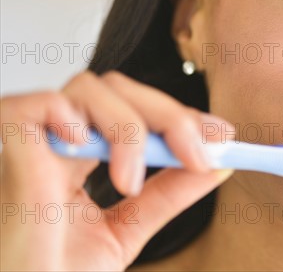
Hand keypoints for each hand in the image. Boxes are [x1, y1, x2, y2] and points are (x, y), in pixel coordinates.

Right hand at [1, 71, 233, 270]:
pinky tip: (83, 145)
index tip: (222, 136)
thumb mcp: (123, 233)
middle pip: (118, 90)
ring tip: (130, 182)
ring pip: (88, 89)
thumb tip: (219, 164)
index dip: (179, 117)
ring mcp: (29, 148)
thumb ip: (167, 197)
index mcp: (79, 160)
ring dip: (128, 126)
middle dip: (170, 115)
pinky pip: (34, 106)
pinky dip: (65, 113)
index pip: (134, 111)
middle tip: (199, 155)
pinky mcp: (7, 155)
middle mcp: (56, 146)